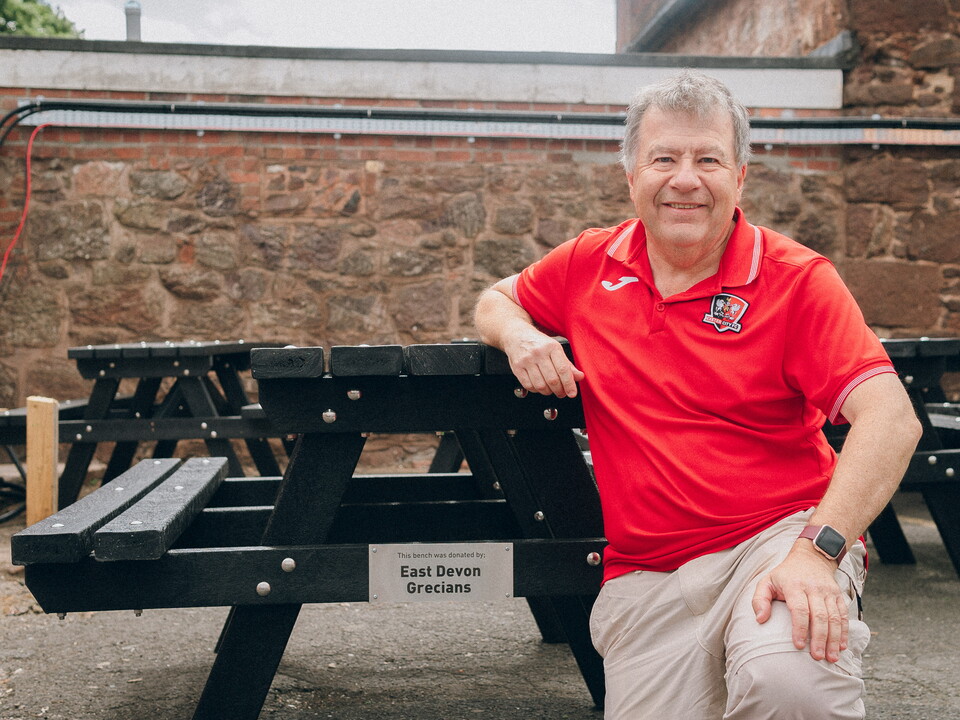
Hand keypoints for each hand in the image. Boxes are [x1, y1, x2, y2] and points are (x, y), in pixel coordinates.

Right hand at [503, 331, 584, 397]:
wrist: (517, 335)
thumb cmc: (539, 343)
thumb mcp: (556, 349)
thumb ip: (568, 365)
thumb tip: (580, 377)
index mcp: (552, 347)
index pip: (563, 369)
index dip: (569, 384)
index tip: (572, 393)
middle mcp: (539, 353)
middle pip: (552, 380)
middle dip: (559, 390)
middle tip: (562, 393)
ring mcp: (526, 360)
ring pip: (540, 385)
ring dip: (548, 392)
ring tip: (550, 389)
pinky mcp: (517, 367)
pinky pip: (529, 385)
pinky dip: (536, 390)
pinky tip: (539, 386)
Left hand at [751, 544, 848, 662]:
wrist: (810, 557)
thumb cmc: (785, 574)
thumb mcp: (766, 581)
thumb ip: (759, 600)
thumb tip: (760, 619)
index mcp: (794, 585)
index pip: (800, 609)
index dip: (799, 628)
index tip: (798, 646)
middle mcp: (814, 588)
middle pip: (820, 616)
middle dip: (819, 638)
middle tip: (817, 657)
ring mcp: (828, 591)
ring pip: (834, 617)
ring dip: (834, 639)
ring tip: (831, 658)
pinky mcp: (838, 595)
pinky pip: (843, 614)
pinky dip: (844, 631)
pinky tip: (842, 646)